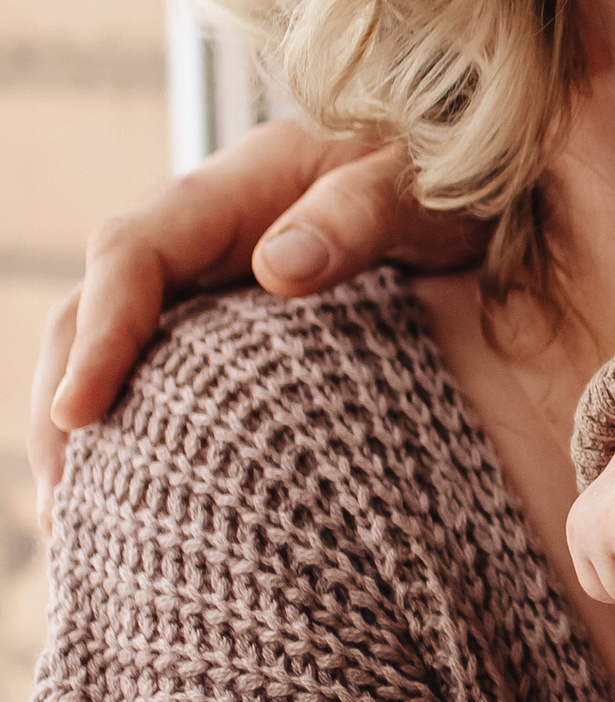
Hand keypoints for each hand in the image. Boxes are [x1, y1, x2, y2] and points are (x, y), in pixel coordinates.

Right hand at [30, 123, 476, 523]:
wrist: (466, 175)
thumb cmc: (447, 179)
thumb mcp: (419, 187)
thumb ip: (360, 216)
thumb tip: (280, 267)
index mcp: (233, 189)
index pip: (133, 255)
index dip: (99, 332)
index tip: (80, 411)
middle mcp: (198, 233)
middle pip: (92, 307)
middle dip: (64, 399)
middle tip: (62, 505)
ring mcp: (204, 278)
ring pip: (112, 345)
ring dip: (79, 427)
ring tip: (74, 526)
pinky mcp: (222, 321)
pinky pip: (156, 369)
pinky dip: (132, 427)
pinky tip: (132, 502)